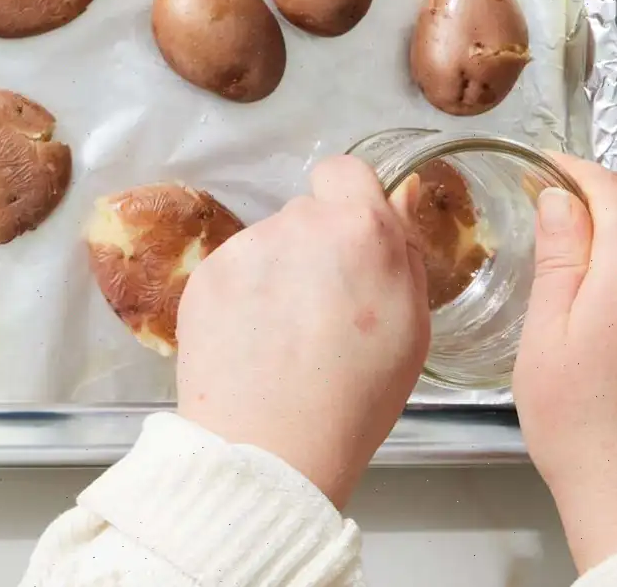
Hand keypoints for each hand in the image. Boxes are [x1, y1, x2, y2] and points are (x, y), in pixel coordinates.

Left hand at [176, 156, 429, 507]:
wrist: (270, 445)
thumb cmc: (356, 395)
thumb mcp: (412, 324)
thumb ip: (404, 248)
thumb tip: (403, 191)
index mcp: (358, 229)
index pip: (345, 171)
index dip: (350, 202)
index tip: (352, 243)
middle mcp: (296, 224)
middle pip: (306, 216)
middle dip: (316, 249)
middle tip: (323, 310)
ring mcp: (245, 248)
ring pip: (268, 246)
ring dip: (277, 275)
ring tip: (285, 339)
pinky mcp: (205, 274)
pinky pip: (232, 272)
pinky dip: (242, 299)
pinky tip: (252, 344)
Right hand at [513, 156, 616, 571]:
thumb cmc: (588, 431)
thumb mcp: (547, 331)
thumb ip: (559, 256)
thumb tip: (560, 201)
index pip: (612, 190)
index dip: (574, 169)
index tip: (546, 165)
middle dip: (591, 204)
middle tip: (542, 208)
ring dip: (611, 243)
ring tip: (561, 263)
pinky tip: (595, 309)